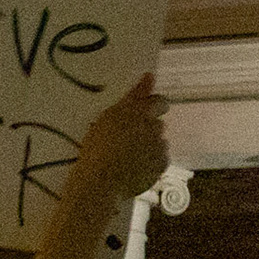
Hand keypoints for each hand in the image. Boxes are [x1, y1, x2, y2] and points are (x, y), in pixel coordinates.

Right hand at [67, 73, 168, 203]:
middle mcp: (153, 125)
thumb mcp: (107, 118)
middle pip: (157, 122)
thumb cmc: (96, 147)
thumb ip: (131, 98)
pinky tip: (135, 167)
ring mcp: (159, 146)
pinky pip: (160, 158)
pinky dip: (151, 161)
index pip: (157, 100)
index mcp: (138, 111)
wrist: (100, 181)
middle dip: (147, 127)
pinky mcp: (161, 164)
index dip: (154, 102)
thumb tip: (150, 77)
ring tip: (129, 156)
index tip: (148, 105)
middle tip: (130, 138)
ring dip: (149, 144)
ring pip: (159, 140)